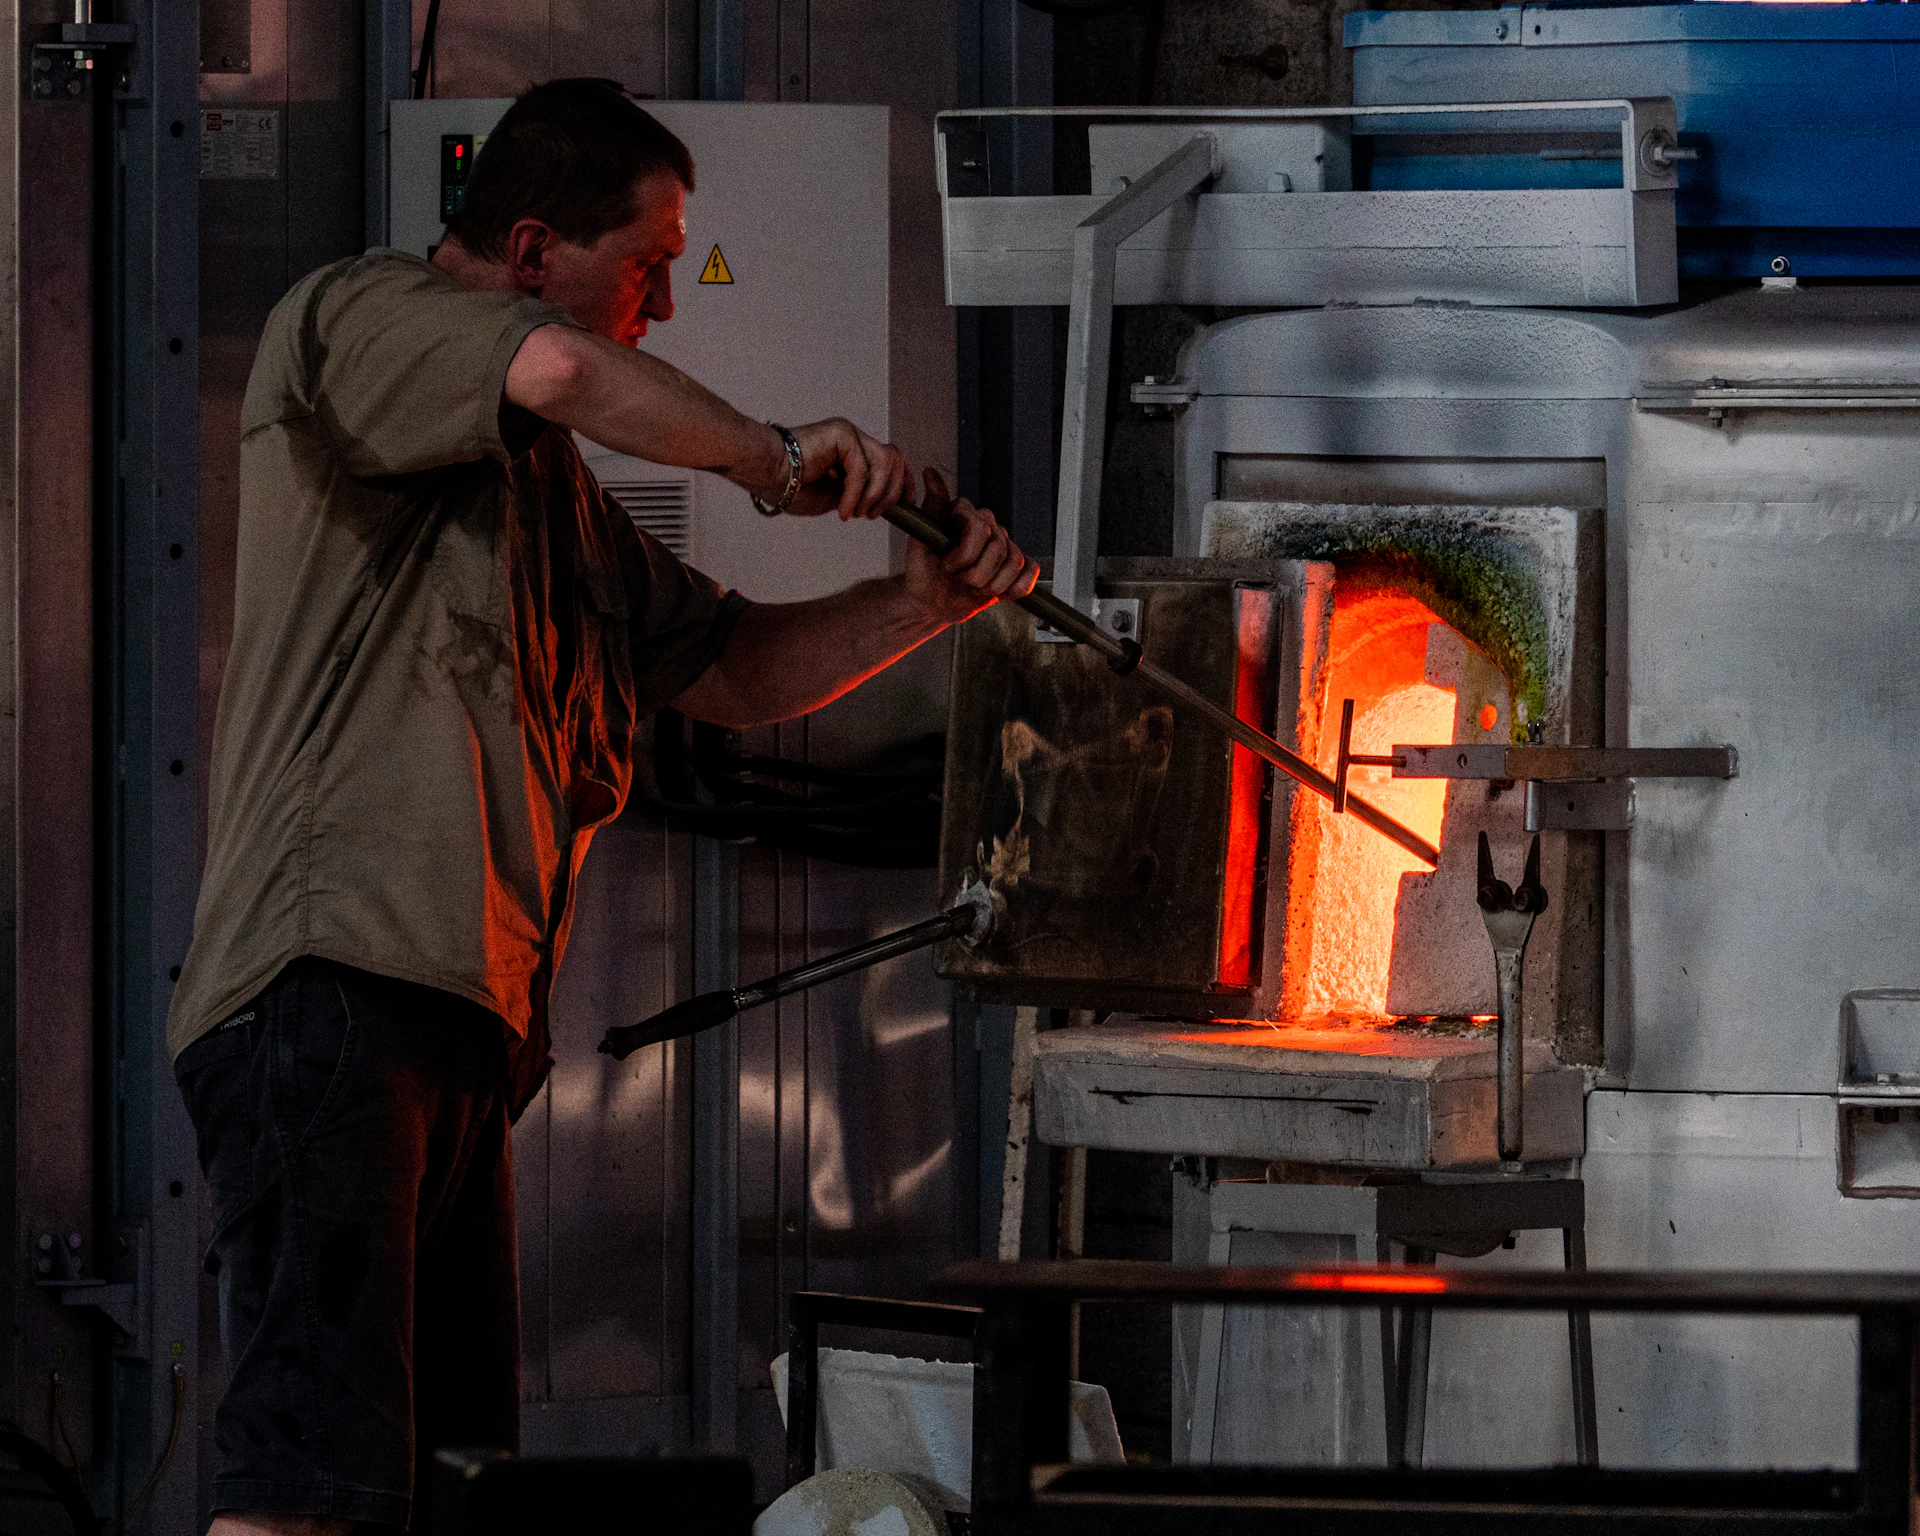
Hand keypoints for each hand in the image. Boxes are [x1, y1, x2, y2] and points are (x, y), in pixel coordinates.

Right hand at [771, 418, 912, 519]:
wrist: (765, 473)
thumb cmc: (789, 486)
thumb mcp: (834, 497)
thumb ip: (857, 496)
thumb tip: (881, 506)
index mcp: (855, 451)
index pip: (894, 461)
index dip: (904, 483)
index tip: (905, 507)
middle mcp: (855, 438)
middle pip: (896, 460)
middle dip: (893, 492)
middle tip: (874, 514)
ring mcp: (850, 433)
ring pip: (886, 463)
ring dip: (875, 495)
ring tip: (856, 513)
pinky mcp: (842, 433)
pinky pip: (862, 468)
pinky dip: (855, 494)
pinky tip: (842, 510)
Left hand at [902, 468, 1037, 624]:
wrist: (931, 602)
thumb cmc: (922, 571)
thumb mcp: (920, 540)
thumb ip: (932, 506)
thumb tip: (930, 471)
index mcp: (965, 513)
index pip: (981, 527)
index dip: (967, 554)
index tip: (947, 566)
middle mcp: (986, 524)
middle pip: (999, 548)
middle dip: (977, 574)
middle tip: (959, 580)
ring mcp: (1002, 545)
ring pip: (1015, 562)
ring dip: (993, 584)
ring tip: (973, 588)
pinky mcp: (1013, 566)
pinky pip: (1030, 571)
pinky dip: (1017, 587)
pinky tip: (998, 593)